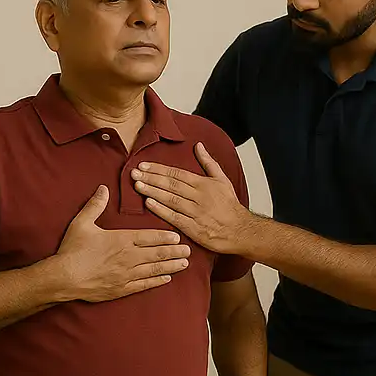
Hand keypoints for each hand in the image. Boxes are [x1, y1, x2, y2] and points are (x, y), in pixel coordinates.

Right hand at [53, 185, 191, 301]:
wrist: (64, 277)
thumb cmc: (72, 250)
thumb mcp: (82, 223)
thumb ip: (95, 205)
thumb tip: (103, 188)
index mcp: (121, 240)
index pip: (149, 237)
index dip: (165, 237)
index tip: (177, 236)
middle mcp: (128, 257)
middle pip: (157, 253)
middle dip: (175, 251)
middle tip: (189, 250)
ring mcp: (127, 274)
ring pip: (155, 269)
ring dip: (171, 265)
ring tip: (184, 263)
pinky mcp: (122, 288)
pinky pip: (144, 284)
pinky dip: (157, 281)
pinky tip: (167, 278)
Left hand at [133, 143, 257, 255]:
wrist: (241, 230)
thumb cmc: (230, 206)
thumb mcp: (223, 180)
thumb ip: (208, 162)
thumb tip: (198, 146)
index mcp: (204, 184)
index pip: (177, 174)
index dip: (159, 169)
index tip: (144, 165)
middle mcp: (199, 197)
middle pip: (171, 185)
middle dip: (151, 178)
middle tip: (134, 173)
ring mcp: (196, 213)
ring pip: (170, 199)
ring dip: (153, 191)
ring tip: (137, 185)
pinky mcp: (194, 228)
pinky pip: (174, 217)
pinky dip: (161, 210)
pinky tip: (149, 203)